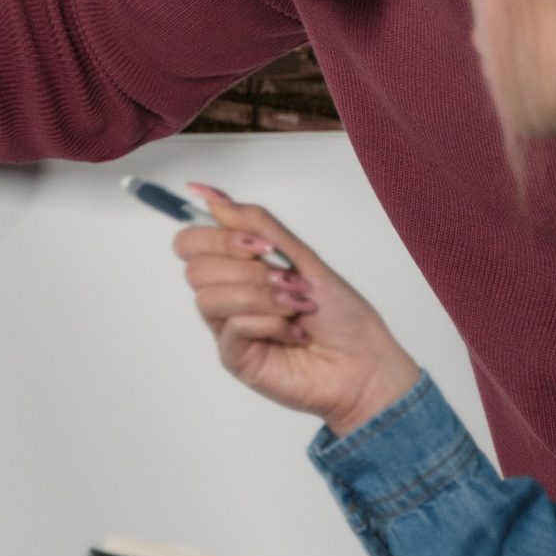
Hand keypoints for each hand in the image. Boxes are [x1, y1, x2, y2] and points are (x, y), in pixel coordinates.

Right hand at [171, 186, 421, 436]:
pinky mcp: (234, 357)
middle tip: (285, 280)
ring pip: (209, 297)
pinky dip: (271, 323)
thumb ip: (255, 222)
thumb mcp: (301, 256)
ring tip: (296, 308)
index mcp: (239, 267)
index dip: (219, 238)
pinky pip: (232, 326)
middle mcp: (227, 295)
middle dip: (247, 269)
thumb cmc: (341, 314)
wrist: (363, 362)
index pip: (191, 242)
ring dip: (262, 297)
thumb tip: (207, 193)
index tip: (263, 247)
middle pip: (194, 267)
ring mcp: (228, 328)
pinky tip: (295, 334)